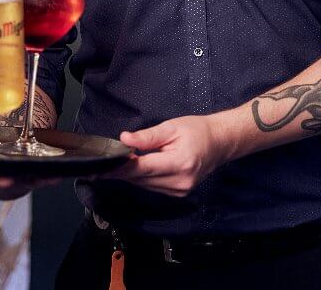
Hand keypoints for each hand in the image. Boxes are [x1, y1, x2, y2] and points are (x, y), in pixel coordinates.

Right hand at [0, 162, 61, 200]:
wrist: (9, 172)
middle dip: (0, 179)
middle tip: (1, 175)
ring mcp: (17, 181)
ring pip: (25, 181)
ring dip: (33, 179)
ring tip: (42, 174)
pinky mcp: (36, 177)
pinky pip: (46, 177)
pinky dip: (53, 177)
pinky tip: (61, 174)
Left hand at [98, 115, 230, 197]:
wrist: (220, 142)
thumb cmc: (197, 130)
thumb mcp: (172, 127)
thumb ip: (148, 136)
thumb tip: (125, 139)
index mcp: (179, 163)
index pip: (142, 168)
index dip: (120, 168)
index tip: (101, 168)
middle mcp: (179, 182)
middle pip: (141, 179)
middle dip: (123, 170)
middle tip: (106, 162)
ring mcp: (179, 191)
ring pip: (145, 185)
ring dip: (132, 174)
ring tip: (120, 162)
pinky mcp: (178, 193)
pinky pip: (153, 186)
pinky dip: (143, 177)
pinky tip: (138, 167)